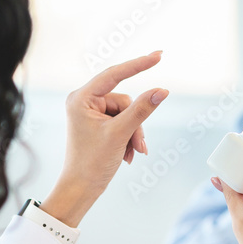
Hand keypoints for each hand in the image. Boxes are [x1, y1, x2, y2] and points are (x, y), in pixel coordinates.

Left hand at [41, 52, 167, 226]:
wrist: (81, 188)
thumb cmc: (92, 162)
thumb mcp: (120, 133)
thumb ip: (142, 110)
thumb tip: (161, 91)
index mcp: (81, 98)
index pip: (115, 74)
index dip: (138, 64)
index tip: (159, 55)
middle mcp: (84, 101)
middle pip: (125, 100)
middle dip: (135, 123)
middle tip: (137, 146)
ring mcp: (91, 113)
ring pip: (128, 113)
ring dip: (134, 133)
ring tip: (131, 153)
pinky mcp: (98, 124)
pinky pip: (124, 122)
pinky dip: (129, 137)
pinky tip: (126, 153)